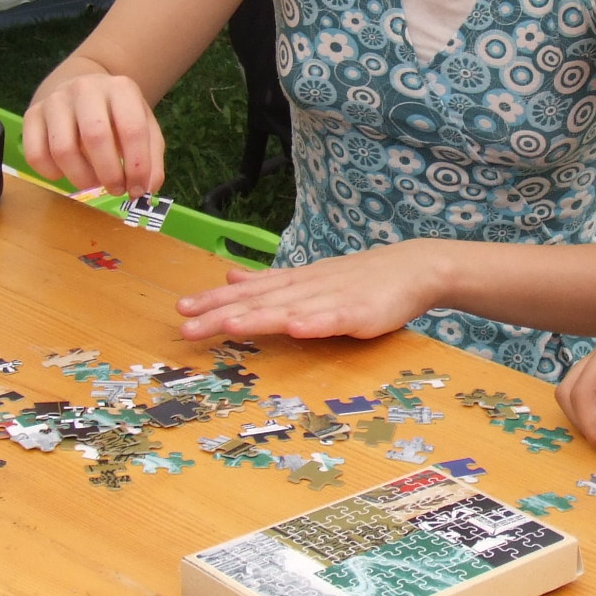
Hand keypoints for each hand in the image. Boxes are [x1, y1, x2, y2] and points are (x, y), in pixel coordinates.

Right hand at [21, 72, 163, 193]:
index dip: (137, 167)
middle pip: (95, 137)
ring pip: (62, 149)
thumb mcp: (144, 126)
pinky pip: (36, 154)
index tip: (138, 189)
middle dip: (109, 174)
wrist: (82, 89)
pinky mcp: (32, 115)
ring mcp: (55, 100)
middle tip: (116, 189)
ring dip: (81, 177)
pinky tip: (65, 173)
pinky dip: (51, 173)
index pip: (132, 130)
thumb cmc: (117, 114)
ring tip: (92, 182)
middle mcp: (85, 89)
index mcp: (120, 88)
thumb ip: (151, 158)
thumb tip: (147, 188)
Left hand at [174, 241, 441, 342]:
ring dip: (259, 317)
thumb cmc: (360, 278)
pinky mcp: (361, 313)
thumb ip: (270, 281)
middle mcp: (307, 288)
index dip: (214, 300)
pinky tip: (297, 328)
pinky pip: (335, 318)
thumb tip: (230, 277)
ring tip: (229, 326)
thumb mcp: (310, 276)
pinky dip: (316, 322)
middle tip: (186, 326)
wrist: (413, 268)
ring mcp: (333, 299)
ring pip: (290, 309)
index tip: (182, 309)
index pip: (248, 291)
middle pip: (260, 302)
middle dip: (223, 314)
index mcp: (295, 282)